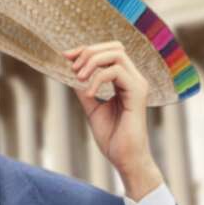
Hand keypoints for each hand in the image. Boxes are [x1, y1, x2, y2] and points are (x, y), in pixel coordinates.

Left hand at [64, 42, 163, 199]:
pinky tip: (89, 94)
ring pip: (116, 54)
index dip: (86, 50)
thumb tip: (72, 74)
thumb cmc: (112, 137)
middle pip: (115, 47)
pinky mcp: (137, 93)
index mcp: (125, 80)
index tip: (65, 56)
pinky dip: (98, 79)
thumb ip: (85, 90)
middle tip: (72, 68)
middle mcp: (134, 78)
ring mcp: (138, 84)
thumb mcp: (92, 108)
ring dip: (92, 62)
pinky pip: (116, 72)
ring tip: (79, 78)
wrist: (125, 158)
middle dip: (89, 51)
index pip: (109, 52)